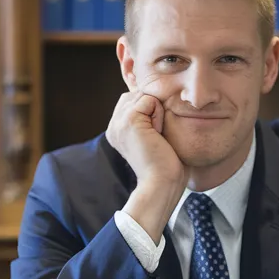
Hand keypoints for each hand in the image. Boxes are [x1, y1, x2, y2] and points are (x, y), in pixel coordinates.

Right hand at [106, 91, 186, 241]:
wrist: (161, 183)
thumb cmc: (165, 164)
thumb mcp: (152, 135)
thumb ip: (147, 117)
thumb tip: (155, 97)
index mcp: (117, 129)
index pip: (133, 99)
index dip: (150, 111)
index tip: (153, 137)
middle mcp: (113, 125)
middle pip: (138, 94)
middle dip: (153, 110)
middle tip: (155, 137)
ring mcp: (118, 122)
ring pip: (144, 96)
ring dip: (157, 113)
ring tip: (156, 136)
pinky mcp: (128, 120)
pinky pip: (150, 100)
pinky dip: (159, 115)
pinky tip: (156, 135)